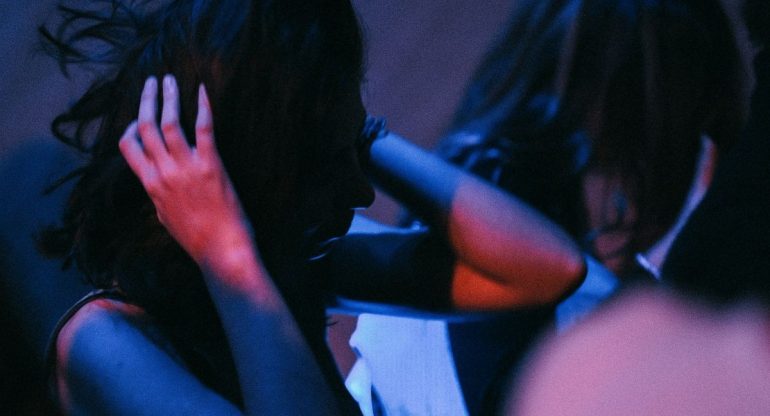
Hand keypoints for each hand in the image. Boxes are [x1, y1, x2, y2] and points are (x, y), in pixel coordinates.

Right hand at [119, 75, 252, 263]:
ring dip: (168, 97)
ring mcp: (186, 168)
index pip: (127, 147)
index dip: (130, 127)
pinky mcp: (211, 166)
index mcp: (151, 185)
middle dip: (146, 100)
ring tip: (169, 79)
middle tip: (151, 82)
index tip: (139, 117)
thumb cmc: (197, 239)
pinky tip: (202, 90)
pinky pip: (204, 129)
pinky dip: (202, 106)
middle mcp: (164, 173)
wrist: (221, 250)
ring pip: (169, 123)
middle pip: (145, 128)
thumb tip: (156, 184)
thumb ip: (159, 196)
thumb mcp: (166, 217)